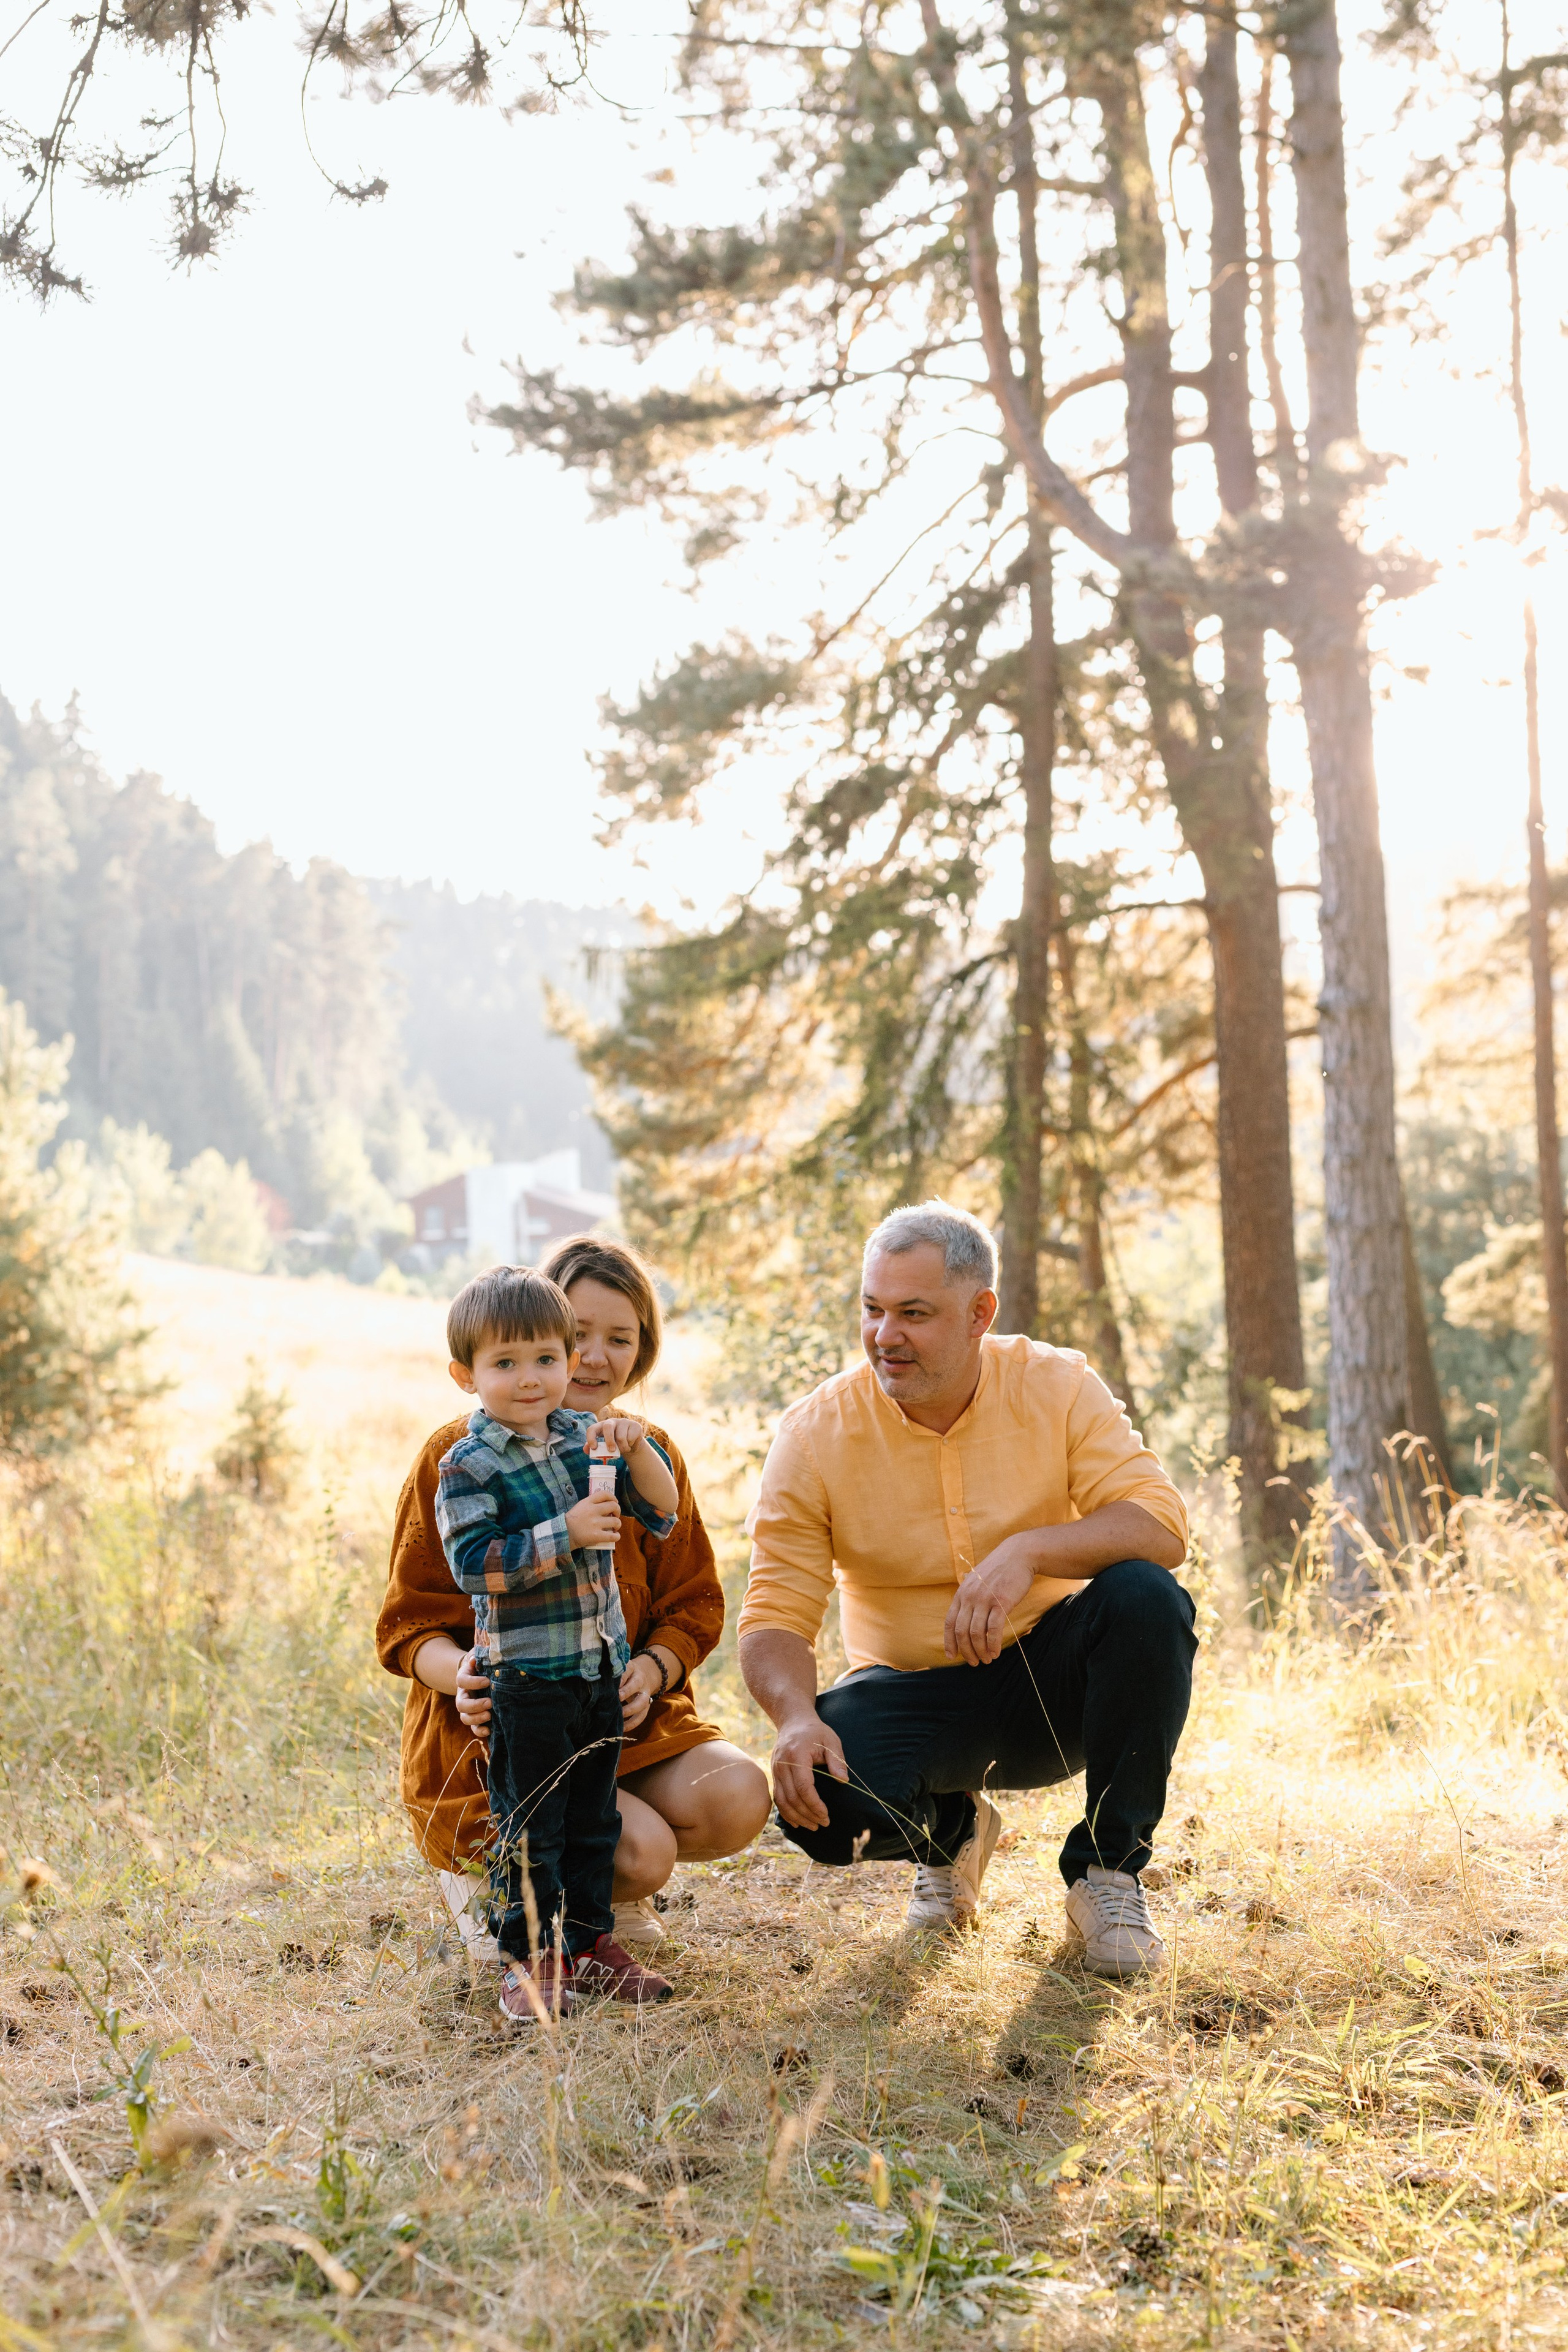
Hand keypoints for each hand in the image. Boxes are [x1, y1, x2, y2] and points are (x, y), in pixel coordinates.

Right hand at [455, 1650, 491, 1744]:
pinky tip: (489, 1730)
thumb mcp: (480, 1654)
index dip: (472, 1682)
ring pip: (465, 1718)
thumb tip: (475, 1660)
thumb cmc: (483, 1662)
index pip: (462, 1681)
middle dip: (475, 1705)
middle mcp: (463, 1694)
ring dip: (476, 1719)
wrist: (482, 1672)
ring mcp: (468, 1707)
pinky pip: (474, 1727)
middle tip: (490, 1703)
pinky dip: (480, 1731)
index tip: (487, 1681)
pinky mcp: (476, 1716)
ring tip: (490, 1716)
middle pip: (461, 1704)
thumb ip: (479, 1654)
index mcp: (463, 1677)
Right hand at [566, 1493, 621, 1548]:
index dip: (613, 1497)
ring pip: (616, 1521)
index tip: (615, 1502)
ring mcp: (595, 1524)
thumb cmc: (572, 1521)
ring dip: (618, 1524)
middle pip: (614, 1506)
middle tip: (615, 1516)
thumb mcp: (580, 1506)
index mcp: (587, 1502)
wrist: (563, 1534)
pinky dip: (616, 1536)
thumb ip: (592, 1504)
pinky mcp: (596, 1536)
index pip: (605, 1494)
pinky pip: (613, 1536)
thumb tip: (607, 1505)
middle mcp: (592, 1511)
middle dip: (618, 1511)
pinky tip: (614, 1536)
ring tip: (614, 1528)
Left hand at [586, 1415, 644, 1458]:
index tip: (594, 1448)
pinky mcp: (635, 1425)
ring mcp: (624, 1422)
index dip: (591, 1438)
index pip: (592, 1428)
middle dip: (609, 1441)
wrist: (632, 1444)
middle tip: (612, 1451)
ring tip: (624, 1449)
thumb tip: (586, 1450)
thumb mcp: (605, 1446)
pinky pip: (631, 1438)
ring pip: (621, 1437)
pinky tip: (631, 1444)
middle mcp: (612, 1421)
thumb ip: (595, 1447)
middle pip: (607, 1427)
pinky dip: (630, 1446)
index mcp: (601, 1426)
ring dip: (623, 1448)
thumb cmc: (616, 1444)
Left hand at [618, 1652, 662, 1733]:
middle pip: (636, 1685)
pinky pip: (641, 1716)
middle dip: (626, 1692)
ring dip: (630, 1710)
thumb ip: (611, 1674)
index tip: (611, 1685)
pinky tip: (622, 1728)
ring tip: (619, 1716)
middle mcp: (640, 1680)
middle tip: (617, 1699)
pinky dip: (632, 1724)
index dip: (620, 1678)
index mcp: (632, 1668)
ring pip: (642, 1702)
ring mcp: (645, 1693)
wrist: (645, 1674)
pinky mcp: (646, 1706)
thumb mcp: (620, 1669)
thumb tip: (596, 1684)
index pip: (627, 1670)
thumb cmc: (625, 1674)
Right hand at [769, 1712, 847, 1830]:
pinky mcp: (773, 1774)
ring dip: (796, 1817)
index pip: (803, 1786)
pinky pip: (777, 1798)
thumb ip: (837, 1760)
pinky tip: (797, 1822)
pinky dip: (785, 1812)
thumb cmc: (815, 1731)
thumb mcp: (831, 1740)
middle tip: (823, 1824)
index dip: (814, 1804)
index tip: (826, 1815)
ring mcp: (775, 1770)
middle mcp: (782, 1764)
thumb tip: (843, 1780)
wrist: (793, 1721)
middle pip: (792, 1797)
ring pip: (782, 1801)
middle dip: (807, 1814)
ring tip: (812, 1827)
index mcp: (796, 1755)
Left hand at [943, 1536, 1040, 1665]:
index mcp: (961, 1593)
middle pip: (961, 1631)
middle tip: (974, 1662)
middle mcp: (969, 1596)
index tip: (952, 1657)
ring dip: (981, 1651)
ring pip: (976, 1633)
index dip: (949, 1642)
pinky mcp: (1001, 1601)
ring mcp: (984, 1599)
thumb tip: (965, 1620)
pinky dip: (993, 1644)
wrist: (1019, 1555)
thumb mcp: (977, 1582)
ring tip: (987, 1660)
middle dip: (966, 1651)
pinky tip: (996, 1652)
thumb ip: (969, 1599)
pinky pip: (993, 1629)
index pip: (949, 1622)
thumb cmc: (999, 1571)